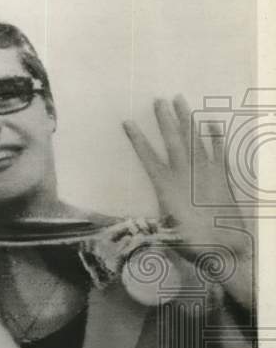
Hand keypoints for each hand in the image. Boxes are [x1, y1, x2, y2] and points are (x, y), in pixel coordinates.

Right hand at [123, 95, 253, 306]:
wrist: (226, 247)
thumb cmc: (190, 241)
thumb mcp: (162, 233)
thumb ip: (145, 224)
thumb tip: (122, 228)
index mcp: (166, 186)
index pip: (147, 157)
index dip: (137, 139)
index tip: (127, 122)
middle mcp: (185, 174)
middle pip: (172, 140)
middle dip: (164, 119)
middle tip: (158, 100)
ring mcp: (206, 172)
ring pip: (193, 140)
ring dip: (186, 120)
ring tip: (179, 102)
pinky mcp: (223, 176)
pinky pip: (219, 150)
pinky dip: (215, 136)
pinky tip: (211, 122)